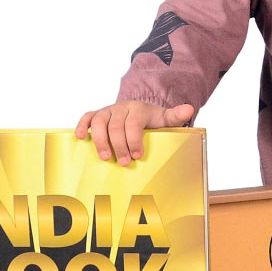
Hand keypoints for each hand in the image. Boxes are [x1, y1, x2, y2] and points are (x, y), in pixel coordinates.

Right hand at [75, 101, 195, 165]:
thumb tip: (190, 110)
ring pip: (99, 122)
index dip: (134, 140)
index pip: (133, 124)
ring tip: (105, 157)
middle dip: (119, 145)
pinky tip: (80, 138)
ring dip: (100, 140)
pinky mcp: (96, 115)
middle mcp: (121, 108)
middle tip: (123, 162)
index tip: (137, 155)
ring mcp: (107, 111)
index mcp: (138, 109)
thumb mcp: (165, 118)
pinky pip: (86, 117)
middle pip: (116, 126)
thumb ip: (175, 116)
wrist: (137, 111)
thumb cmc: (151, 119)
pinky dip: (81, 126)